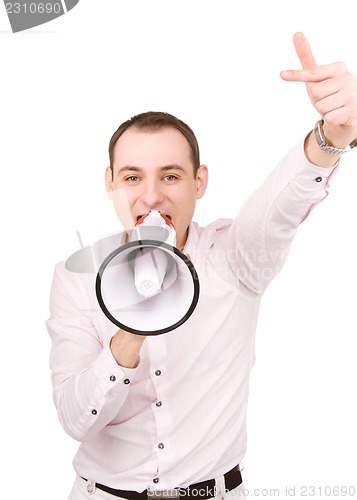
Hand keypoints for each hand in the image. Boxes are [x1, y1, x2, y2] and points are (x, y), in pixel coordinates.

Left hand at [280, 32, 356, 148]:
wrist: (347, 116)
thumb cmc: (329, 94)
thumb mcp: (316, 77)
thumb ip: (307, 57)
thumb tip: (297, 33)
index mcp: (339, 68)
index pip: (311, 74)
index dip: (296, 77)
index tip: (282, 74)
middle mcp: (348, 78)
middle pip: (316, 93)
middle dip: (318, 101)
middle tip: (328, 100)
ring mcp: (352, 94)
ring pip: (321, 107)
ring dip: (325, 111)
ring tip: (334, 108)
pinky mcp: (353, 111)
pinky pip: (329, 117)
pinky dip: (331, 120)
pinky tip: (340, 115)